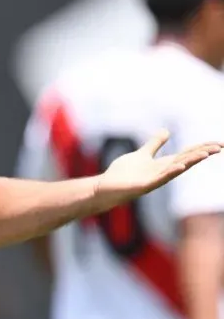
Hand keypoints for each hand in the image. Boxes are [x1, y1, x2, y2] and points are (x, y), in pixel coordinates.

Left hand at [95, 130, 221, 208]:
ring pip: (176, 170)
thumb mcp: (142, 154)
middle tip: (219, 147)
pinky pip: (160, 179)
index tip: (219, 144)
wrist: (105, 187)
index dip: (202, 148)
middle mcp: (162, 172)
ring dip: (190, 162)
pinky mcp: (143, 186)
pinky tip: (179, 166)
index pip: (187, 155)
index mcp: (163, 164)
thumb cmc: (123, 174)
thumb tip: (167, 131)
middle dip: (202, 154)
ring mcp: (154, 180)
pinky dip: (170, 173)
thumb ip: (154, 144)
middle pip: (186, 161)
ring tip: (204, 154)